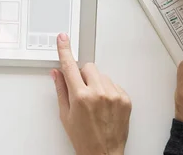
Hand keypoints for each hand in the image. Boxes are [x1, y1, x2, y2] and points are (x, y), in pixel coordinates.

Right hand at [51, 34, 131, 154]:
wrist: (104, 154)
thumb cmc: (84, 139)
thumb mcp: (66, 115)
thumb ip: (61, 90)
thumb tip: (57, 73)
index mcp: (80, 97)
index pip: (70, 66)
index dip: (65, 51)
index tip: (63, 39)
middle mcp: (99, 93)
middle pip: (88, 67)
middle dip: (82, 75)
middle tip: (81, 91)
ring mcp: (114, 95)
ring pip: (101, 75)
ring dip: (96, 83)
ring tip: (94, 102)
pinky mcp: (125, 99)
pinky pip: (114, 84)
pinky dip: (108, 90)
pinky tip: (104, 105)